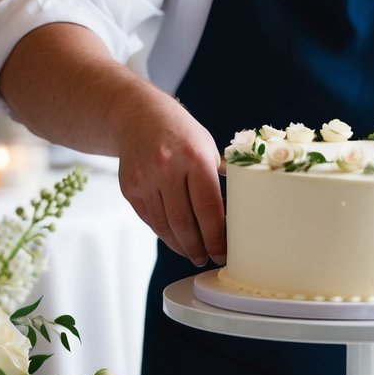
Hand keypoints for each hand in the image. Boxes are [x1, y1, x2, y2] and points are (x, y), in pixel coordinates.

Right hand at [116, 96, 225, 266]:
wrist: (138, 115)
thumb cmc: (182, 133)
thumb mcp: (207, 146)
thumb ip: (222, 176)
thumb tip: (243, 208)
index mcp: (195, 158)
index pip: (209, 208)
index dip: (216, 237)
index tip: (223, 253)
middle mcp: (167, 168)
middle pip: (185, 222)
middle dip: (199, 247)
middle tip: (208, 259)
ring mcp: (145, 179)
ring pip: (165, 225)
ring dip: (181, 246)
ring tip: (194, 254)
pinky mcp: (129, 188)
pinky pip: (150, 220)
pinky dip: (164, 234)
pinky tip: (176, 241)